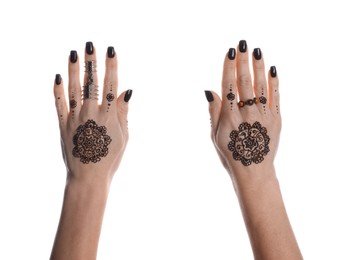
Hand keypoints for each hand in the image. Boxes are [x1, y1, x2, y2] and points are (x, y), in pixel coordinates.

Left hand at [54, 42, 131, 181]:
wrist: (89, 177)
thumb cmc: (110, 158)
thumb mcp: (124, 136)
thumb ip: (124, 112)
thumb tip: (128, 90)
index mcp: (109, 115)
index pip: (111, 84)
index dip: (112, 65)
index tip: (110, 50)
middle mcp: (91, 113)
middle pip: (91, 82)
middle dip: (91, 62)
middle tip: (90, 44)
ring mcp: (75, 118)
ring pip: (73, 89)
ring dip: (74, 70)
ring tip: (74, 53)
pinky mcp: (63, 125)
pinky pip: (58, 104)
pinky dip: (58, 89)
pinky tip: (58, 76)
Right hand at [206, 40, 280, 179]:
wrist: (253, 171)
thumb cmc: (230, 155)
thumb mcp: (215, 136)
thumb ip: (213, 112)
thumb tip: (209, 91)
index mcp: (229, 117)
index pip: (229, 85)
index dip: (229, 66)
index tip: (230, 52)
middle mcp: (247, 113)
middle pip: (245, 81)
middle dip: (243, 60)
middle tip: (243, 44)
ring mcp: (263, 115)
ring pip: (261, 86)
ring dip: (259, 66)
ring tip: (257, 51)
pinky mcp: (276, 119)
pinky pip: (276, 97)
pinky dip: (274, 82)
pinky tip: (272, 69)